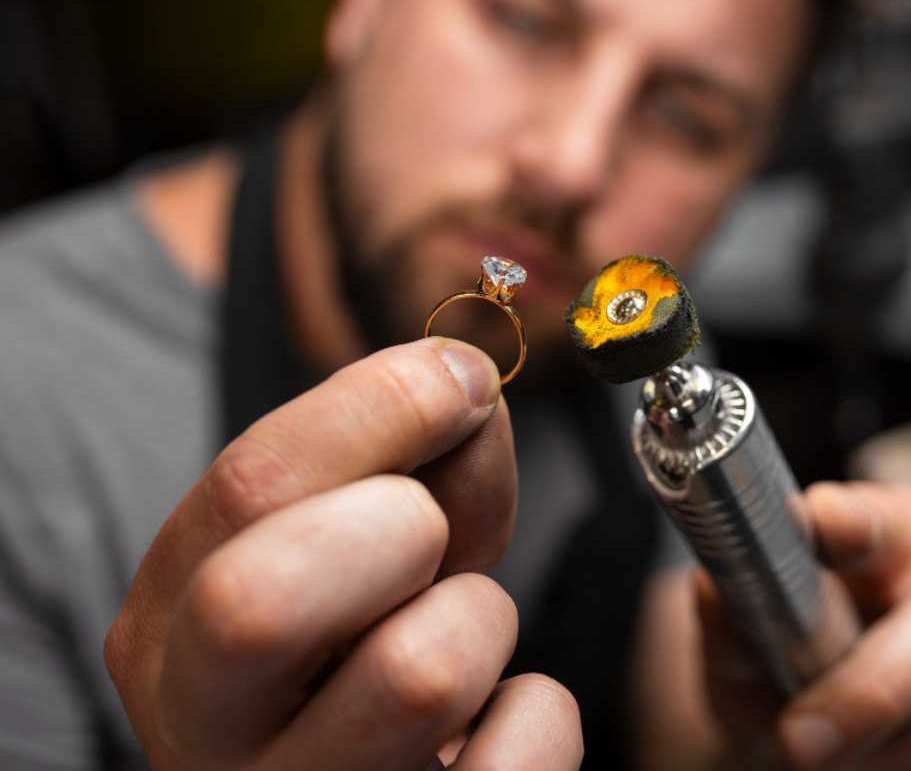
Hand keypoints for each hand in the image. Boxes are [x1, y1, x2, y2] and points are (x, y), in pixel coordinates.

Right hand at [104, 338, 582, 769]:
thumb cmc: (361, 648)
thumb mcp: (356, 545)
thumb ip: (403, 458)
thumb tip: (464, 387)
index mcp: (168, 629)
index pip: (247, 486)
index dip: (380, 406)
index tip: (461, 379)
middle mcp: (202, 734)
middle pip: (261, 601)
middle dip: (396, 526)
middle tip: (428, 535)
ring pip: (423, 672)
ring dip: (482, 621)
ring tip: (459, 639)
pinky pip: (524, 747)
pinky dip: (538, 712)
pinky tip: (492, 723)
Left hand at [698, 483, 910, 769]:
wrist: (808, 721)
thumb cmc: (780, 655)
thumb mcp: (742, 633)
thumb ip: (728, 612)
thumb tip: (711, 587)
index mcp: (894, 530)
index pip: (879, 515)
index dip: (854, 522)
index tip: (820, 523)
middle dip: (868, 692)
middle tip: (797, 738)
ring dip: (873, 755)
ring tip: (810, 758)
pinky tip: (856, 769)